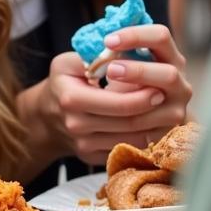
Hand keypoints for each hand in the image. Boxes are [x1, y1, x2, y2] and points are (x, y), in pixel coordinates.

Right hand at [44, 25, 188, 163]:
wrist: (46, 115)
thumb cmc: (63, 82)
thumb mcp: (69, 62)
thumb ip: (96, 57)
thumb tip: (128, 53)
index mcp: (72, 98)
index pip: (120, 103)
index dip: (144, 96)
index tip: (158, 86)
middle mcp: (77, 125)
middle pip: (130, 122)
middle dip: (153, 110)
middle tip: (164, 97)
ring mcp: (85, 145)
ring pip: (133, 139)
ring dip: (153, 125)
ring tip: (160, 110)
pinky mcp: (93, 157)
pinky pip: (127, 149)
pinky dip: (143, 137)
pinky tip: (148, 124)